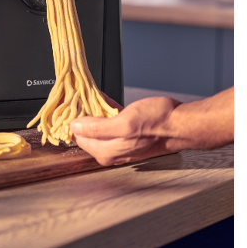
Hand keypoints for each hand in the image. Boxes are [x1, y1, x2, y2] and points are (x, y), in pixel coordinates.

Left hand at [70, 88, 233, 166]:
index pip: (78, 137)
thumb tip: (75, 127)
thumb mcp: (124, 123)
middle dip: (79, 116)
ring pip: (98, 126)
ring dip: (91, 112)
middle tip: (73, 97)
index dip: (71, 121)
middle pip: (86, 132)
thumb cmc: (158, 123)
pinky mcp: (129, 134)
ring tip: (85, 96)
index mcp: (107, 151)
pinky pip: (110, 122)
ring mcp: (120, 143)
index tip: (65, 105)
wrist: (181, 124)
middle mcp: (112, 151)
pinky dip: (104, 111)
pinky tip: (101, 100)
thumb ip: (97, 128)